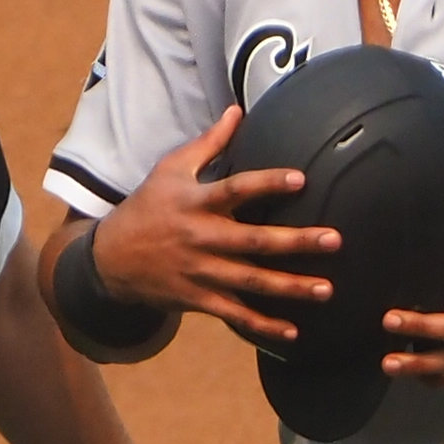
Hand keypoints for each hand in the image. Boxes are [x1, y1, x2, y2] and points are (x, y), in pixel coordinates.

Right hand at [84, 109, 338, 346]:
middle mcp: (201, 237)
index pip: (236, 189)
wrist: (110, 258)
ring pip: (250, 282)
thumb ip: (209, 144)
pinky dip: (262, 326)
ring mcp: (200, 272)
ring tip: (326, 289)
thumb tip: (237, 110)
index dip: (268, 184)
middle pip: (252, 241)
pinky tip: (293, 332)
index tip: (301, 179)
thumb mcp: (171, 169)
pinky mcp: (198, 299)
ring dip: (289, 288)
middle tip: (334, 240)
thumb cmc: (147, 206)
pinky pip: (235, 315)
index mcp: (196, 202)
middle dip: (294, 242)